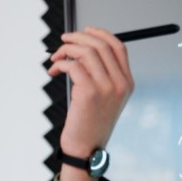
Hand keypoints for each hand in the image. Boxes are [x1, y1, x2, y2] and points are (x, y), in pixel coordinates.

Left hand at [48, 26, 133, 180]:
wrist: (85, 148)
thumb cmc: (89, 123)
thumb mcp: (103, 97)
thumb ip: (100, 74)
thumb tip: (81, 49)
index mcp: (127, 82)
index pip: (119, 47)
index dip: (100, 34)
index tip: (84, 32)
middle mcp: (120, 83)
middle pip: (101, 45)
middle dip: (78, 38)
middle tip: (62, 42)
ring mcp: (107, 88)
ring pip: (86, 52)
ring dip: (66, 50)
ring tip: (55, 60)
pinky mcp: (89, 93)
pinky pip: (73, 65)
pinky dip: (61, 64)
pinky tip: (54, 71)